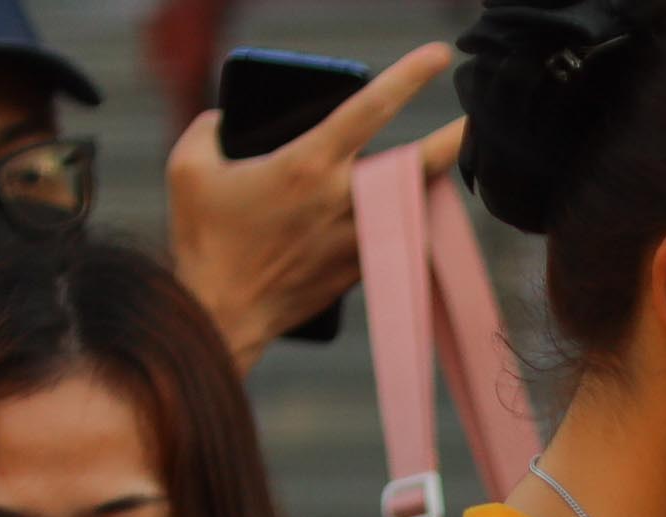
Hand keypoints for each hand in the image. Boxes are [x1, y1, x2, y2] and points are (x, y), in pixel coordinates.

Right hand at [167, 43, 460, 368]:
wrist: (221, 312)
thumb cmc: (203, 238)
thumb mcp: (188, 166)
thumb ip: (209, 127)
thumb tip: (225, 117)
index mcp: (308, 164)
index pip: (370, 107)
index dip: (409, 76)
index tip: (438, 54)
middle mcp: (344, 199)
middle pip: (419, 164)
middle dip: (455, 140)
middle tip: (477, 120)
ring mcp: (359, 238)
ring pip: (414, 203)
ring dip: (430, 183)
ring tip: (444, 164)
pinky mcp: (361, 268)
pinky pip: (394, 237)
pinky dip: (405, 220)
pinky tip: (411, 211)